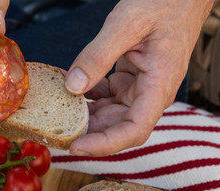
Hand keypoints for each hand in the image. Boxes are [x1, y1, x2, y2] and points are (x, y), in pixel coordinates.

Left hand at [65, 0, 215, 155]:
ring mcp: (139, 88)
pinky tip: (67, 86)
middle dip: (87, 133)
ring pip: (109, 114)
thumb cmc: (164, 3)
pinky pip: (105, 97)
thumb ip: (98, 55)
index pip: (134, 130)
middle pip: (117, 127)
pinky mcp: (129, 80)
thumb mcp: (126, 24)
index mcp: (159, 85)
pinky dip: (85, 95)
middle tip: (55, 131)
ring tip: (56, 111)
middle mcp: (150, 93)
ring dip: (83, 115)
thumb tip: (73, 86)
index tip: (77, 146)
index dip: (105, 144)